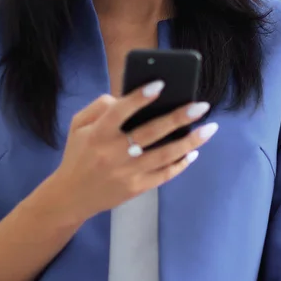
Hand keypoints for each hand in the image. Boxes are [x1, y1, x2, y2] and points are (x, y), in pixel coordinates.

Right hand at [50, 81, 217, 222]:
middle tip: (201, 106)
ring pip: (164, 155)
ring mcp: (127, 173)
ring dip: (189, 141)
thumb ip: (100, 107)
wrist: (71, 197)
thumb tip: (126, 97)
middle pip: (150, 133)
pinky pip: (163, 175)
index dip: (139, 98)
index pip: (119, 112)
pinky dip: (181, 164)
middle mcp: (113, 153)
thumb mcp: (78, 125)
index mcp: (98, 134)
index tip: (161, 83)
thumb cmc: (78, 153)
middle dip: (178, 118)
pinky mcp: (136, 188)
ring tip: (209, 128)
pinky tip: (194, 152)